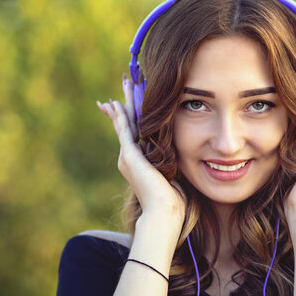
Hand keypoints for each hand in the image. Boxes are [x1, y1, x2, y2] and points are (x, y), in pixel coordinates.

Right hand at [97, 74, 186, 235]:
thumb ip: (170, 161)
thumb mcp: (171, 174)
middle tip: (125, 83)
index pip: (135, 131)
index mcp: (139, 162)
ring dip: (124, 102)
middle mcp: (129, 158)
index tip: (131, 100)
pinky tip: (116, 104)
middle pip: (127, 122)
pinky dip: (120, 116)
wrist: (164, 212)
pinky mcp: (130, 156)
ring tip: (124, 83)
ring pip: (125, 122)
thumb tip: (179, 154)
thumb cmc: (172, 199)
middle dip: (126, 102)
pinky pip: (124, 131)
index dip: (134, 114)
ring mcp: (127, 157)